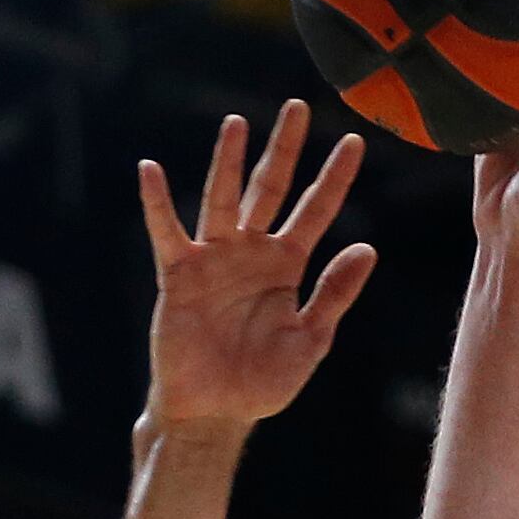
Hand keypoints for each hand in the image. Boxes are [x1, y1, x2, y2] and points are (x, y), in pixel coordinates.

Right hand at [138, 100, 376, 435]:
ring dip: (228, 161)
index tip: (354, 142)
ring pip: (223, 199)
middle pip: (270, 189)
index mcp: (287, 266)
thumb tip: (368, 248)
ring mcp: (214, 260)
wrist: (215, 412)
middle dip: (284, 148)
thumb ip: (335, 294)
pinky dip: (157, 202)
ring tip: (237, 122)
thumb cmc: (262, 384)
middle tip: (297, 106)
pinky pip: (167, 232)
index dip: (334, 178)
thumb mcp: (310, 340)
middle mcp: (251, 253)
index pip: (315, 211)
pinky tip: (150, 170)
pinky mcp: (180, 274)